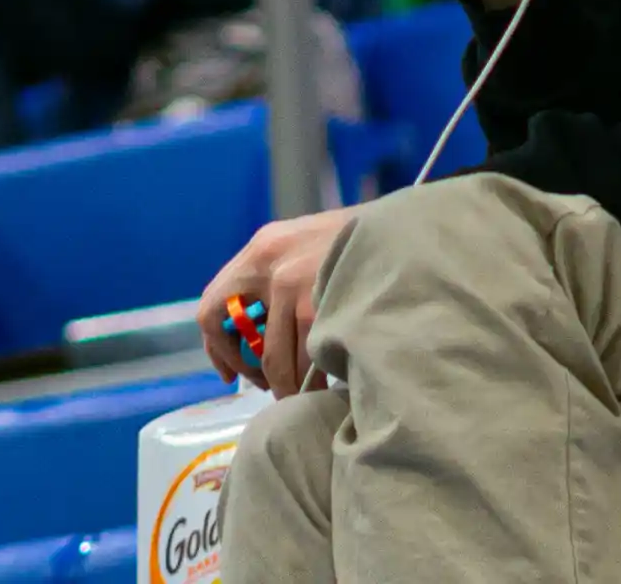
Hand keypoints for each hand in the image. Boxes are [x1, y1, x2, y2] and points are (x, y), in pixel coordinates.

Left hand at [198, 205, 359, 396]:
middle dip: (256, 373)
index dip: (219, 346)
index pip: (214, 302)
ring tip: (309, 395)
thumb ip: (287, 278)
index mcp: (264, 246)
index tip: (232, 373)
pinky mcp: (316, 301)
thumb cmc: (366, 237)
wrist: (406, 226)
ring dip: (290, 385)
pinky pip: (308, 358)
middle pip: (240, 335)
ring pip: (277, 357)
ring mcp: (291, 281)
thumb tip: (271, 330)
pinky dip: (317, 378)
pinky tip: (331, 380)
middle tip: (275, 389)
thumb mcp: (313, 243)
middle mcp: (269, 262)